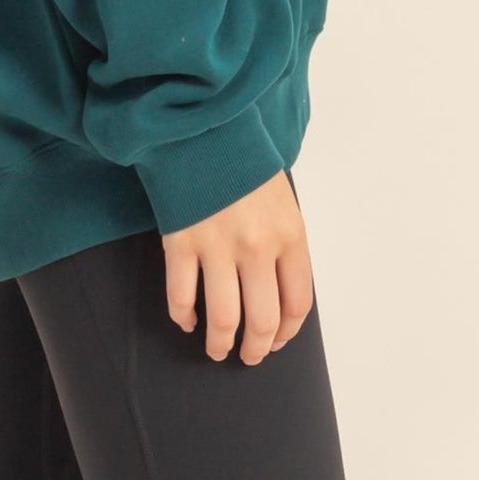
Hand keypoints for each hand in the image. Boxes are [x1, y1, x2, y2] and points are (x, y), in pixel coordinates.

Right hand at [160, 170, 313, 366]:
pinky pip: (181, 297)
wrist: (203, 124)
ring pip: (223, 319)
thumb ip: (283, 242)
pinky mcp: (182, 241)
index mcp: (289, 235)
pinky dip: (183, 317)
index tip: (278, 339)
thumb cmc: (243, 159)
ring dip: (220, 344)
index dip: (287, 332)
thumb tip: (277, 290)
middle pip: (263, 321)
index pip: (297, 303)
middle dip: (256, 348)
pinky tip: (186, 319)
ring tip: (217, 348)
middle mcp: (258, 247)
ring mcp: (218, 246)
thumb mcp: (281, 198)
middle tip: (248, 355)